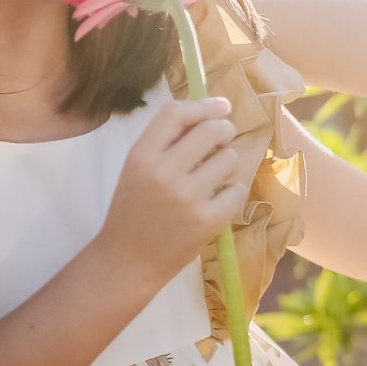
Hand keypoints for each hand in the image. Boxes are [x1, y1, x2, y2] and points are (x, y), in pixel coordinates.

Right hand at [95, 98, 253, 285]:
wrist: (128, 260)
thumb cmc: (134, 210)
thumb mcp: (137, 169)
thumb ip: (166, 142)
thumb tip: (213, 111)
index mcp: (141, 156)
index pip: (175, 112)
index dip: (204, 105)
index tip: (222, 107)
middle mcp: (163, 172)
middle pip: (212, 130)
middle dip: (225, 131)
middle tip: (223, 141)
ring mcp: (186, 197)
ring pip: (230, 158)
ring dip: (228, 164)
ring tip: (214, 178)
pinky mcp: (206, 220)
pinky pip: (238, 190)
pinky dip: (234, 192)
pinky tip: (219, 199)